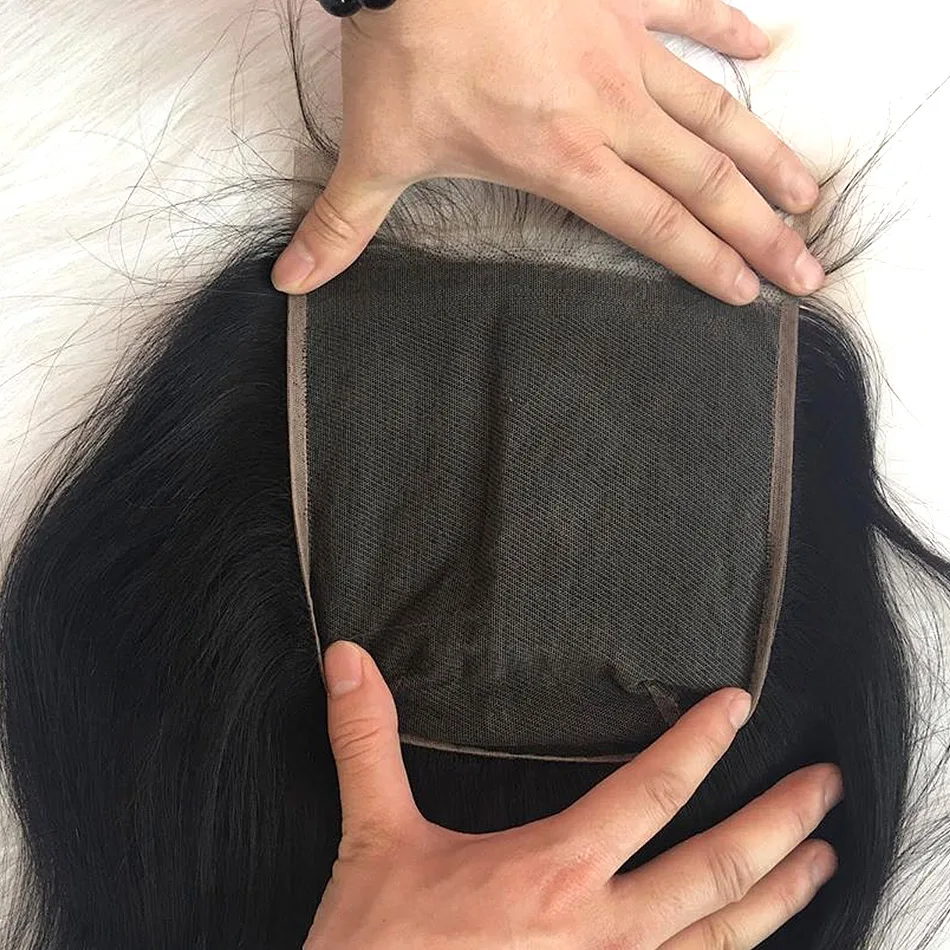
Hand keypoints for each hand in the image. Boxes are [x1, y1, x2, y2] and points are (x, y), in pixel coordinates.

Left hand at [274, 0, 824, 304]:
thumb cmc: (405, 50)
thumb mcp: (373, 151)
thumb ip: (342, 227)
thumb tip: (292, 284)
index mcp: (563, 158)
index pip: (652, 224)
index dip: (704, 262)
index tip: (749, 293)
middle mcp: (609, 111)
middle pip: (704, 181)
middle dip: (760, 231)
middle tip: (806, 267)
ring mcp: (623, 48)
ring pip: (714, 111)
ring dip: (765, 154)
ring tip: (809, 194)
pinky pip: (690, 10)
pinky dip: (728, 31)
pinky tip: (767, 49)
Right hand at [303, 640, 841, 948]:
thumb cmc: (378, 949)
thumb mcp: (372, 838)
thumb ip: (367, 741)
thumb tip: (348, 658)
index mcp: (551, 872)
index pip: (648, 791)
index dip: (700, 742)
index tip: (737, 706)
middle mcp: (600, 932)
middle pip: (715, 871)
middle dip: (778, 822)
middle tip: (823, 786)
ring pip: (723, 941)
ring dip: (781, 899)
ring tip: (822, 863)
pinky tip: (750, 946)